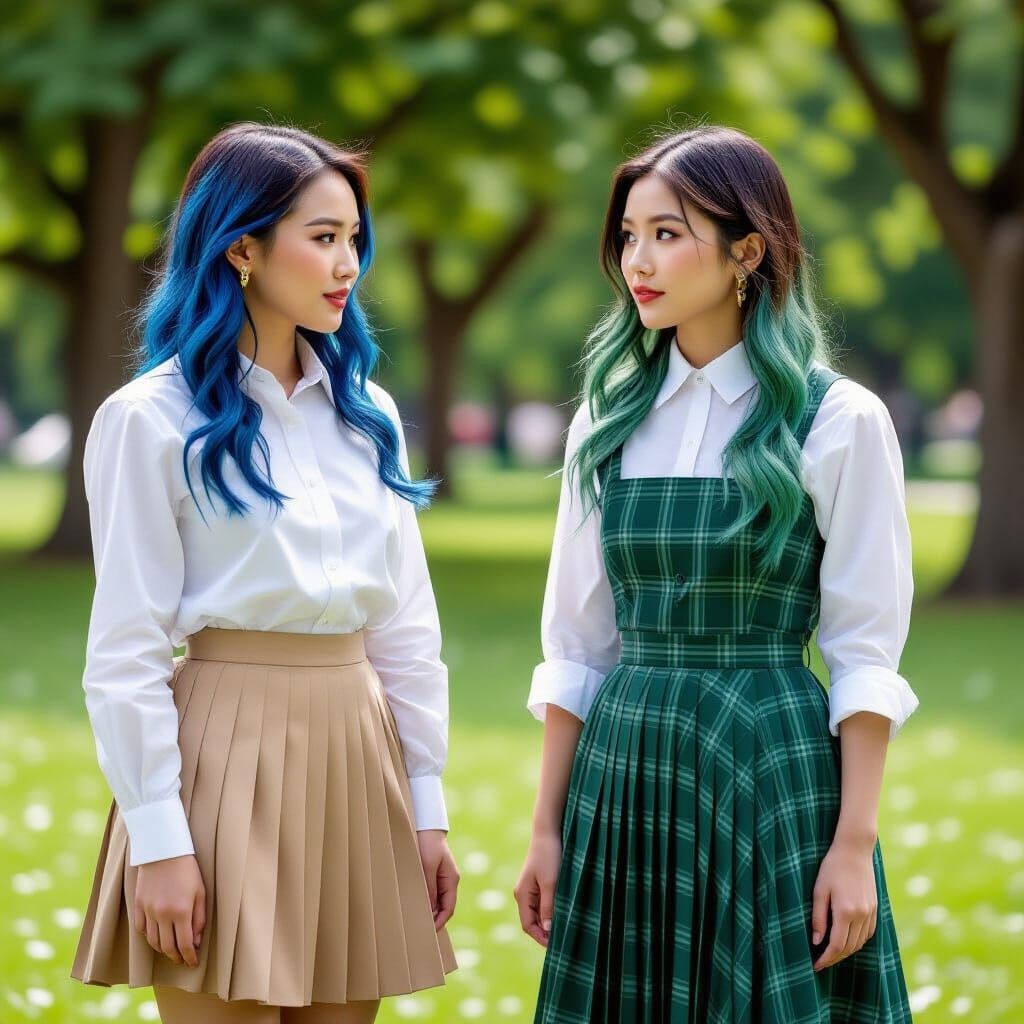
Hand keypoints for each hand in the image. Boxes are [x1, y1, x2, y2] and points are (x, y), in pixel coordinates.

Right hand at [133, 854, 204, 967]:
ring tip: (171, 951)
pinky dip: (149, 937)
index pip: (185, 944)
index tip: (193, 963)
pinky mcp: (138, 905)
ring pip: (153, 941)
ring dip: (162, 950)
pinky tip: (156, 937)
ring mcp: (148, 910)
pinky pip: (141, 929)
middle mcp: (163, 914)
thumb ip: (199, 918)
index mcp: (181, 911)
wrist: (164, 850)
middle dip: (176, 957)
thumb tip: (197, 941)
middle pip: (167, 947)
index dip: (190, 957)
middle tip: (183, 960)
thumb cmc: (187, 869)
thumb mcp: (200, 891)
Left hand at [417, 829, 458, 929]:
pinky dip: (426, 902)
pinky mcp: (433, 874)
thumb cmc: (427, 843)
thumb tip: (429, 910)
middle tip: (420, 931)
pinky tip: (416, 905)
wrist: (425, 825)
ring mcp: (442, 877)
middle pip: (444, 906)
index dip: (440, 922)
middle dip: (434, 919)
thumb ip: (429, 888)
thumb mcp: (427, 866)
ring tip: (416, 921)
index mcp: (451, 879)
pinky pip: (431, 893)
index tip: (429, 932)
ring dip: (429, 911)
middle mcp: (449, 880)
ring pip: (437, 901)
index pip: (449, 908)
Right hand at [513, 829, 561, 946]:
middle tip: (563, 941)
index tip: (556, 946)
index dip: (540, 938)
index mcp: (522, 895)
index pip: (528, 925)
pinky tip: (564, 913)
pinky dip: (552, 911)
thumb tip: (548, 930)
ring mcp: (530, 889)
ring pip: (539, 913)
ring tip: (565, 929)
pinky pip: (543, 903)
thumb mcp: (551, 883)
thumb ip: (548, 907)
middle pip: (533, 921)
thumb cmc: (549, 856)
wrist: (548, 832)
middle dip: (546, 932)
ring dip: (550, 922)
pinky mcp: (538, 883)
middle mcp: (523, 894)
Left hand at [810, 837, 877, 970]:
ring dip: (847, 951)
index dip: (826, 958)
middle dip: (835, 958)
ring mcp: (870, 912)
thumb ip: (818, 917)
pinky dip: (858, 941)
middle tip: (821, 961)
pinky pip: (868, 933)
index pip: (837, 945)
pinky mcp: (875, 908)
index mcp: (845, 911)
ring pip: (860, 942)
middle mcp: (861, 915)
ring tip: (831, 952)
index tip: (815, 965)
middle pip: (849, 948)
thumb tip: (816, 941)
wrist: (854, 850)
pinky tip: (848, 939)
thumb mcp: (819, 890)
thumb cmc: (832, 868)